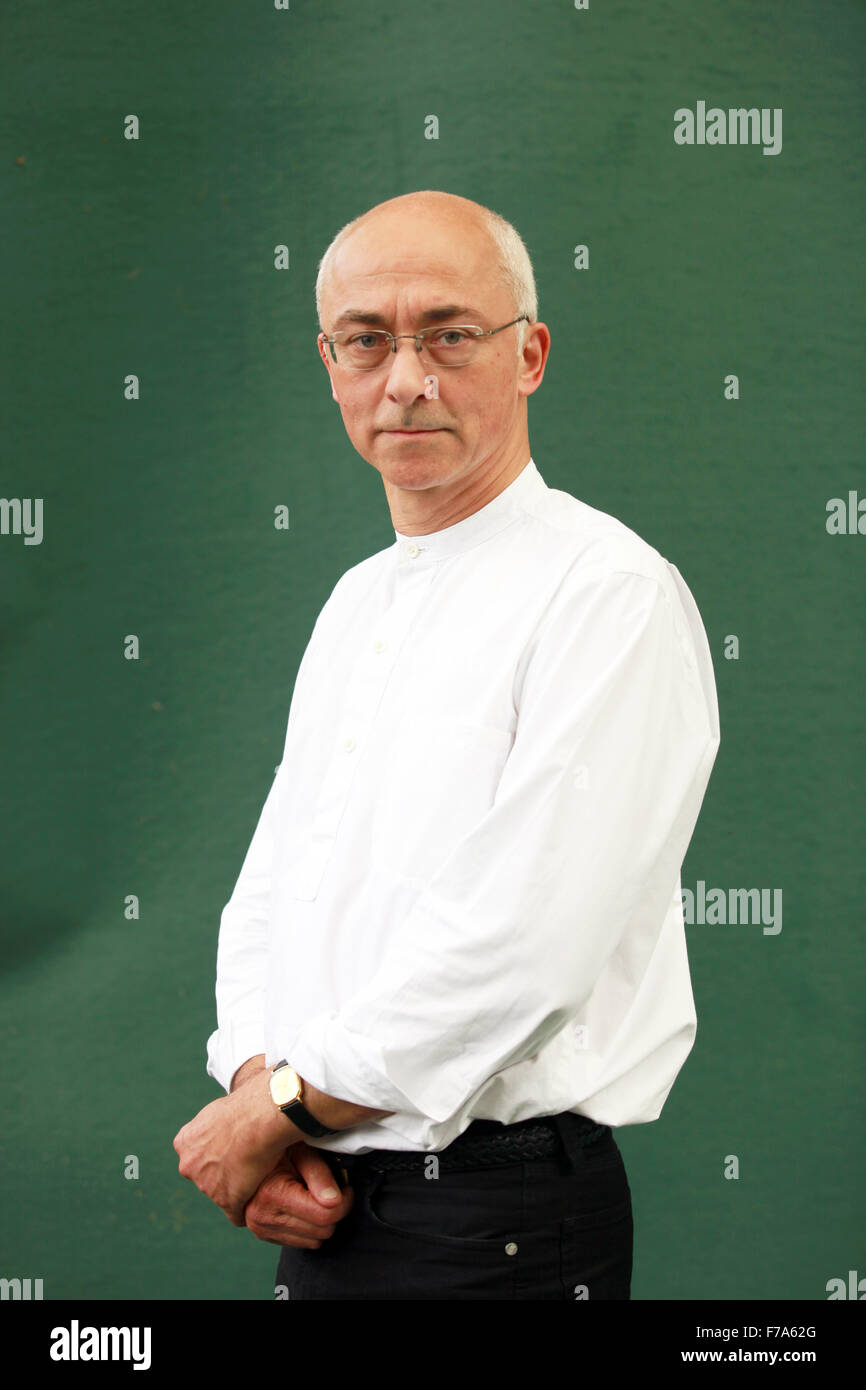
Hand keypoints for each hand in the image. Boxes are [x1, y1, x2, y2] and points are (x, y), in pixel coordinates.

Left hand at [173, 1071, 296, 1225]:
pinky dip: (246, 1207)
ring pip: (222, 1192)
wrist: (258, 1118)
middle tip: (248, 1161)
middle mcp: (189, 1166)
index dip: (216, 1154)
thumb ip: (211, 1125)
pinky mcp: (227, 1200)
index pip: (197, 1156)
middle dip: (223, 1173)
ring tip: (261, 1172)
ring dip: (239, 1187)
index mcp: (184, 1142)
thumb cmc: (245, 1106)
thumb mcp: (217, 1110)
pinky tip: (260, 1197)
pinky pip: (236, 1213)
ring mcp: (206, 1186)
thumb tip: (222, 1121)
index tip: (233, 1150)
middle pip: (206, 1176)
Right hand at [244, 1144, 354, 1246]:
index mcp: (272, 1194)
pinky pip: (303, 1244)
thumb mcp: (301, 1150)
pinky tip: (305, 1207)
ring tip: (316, 1197)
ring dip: (322, 1221)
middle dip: (335, 1211)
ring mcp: (262, 1229)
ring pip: (315, 1241)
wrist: (248, 1153)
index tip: (347, 1188)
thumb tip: (335, 1199)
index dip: (344, 1201)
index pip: (324, 1215)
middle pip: (322, 1231)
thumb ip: (319, 1173)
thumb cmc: (278, 1148)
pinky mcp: (265, 1235)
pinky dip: (310, 1228)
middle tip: (333, 1191)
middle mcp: (263, 1217)